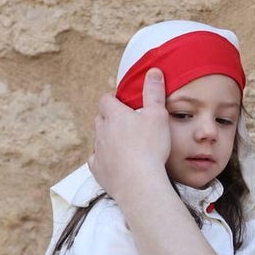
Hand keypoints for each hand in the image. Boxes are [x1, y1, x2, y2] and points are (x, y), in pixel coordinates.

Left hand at [88, 68, 171, 200]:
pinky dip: (103, 158)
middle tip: (125, 123)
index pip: (106, 100)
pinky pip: (96, 159)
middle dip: (110, 118)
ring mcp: (98, 151)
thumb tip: (153, 71)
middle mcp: (102, 131)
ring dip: (107, 138)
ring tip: (123, 143)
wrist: (139, 182)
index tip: (122, 103)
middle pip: (100, 118)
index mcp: (114, 115)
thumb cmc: (150, 148)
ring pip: (98, 139)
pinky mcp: (98, 169)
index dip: (113, 100)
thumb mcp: (158, 115)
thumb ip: (154, 92)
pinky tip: (113, 161)